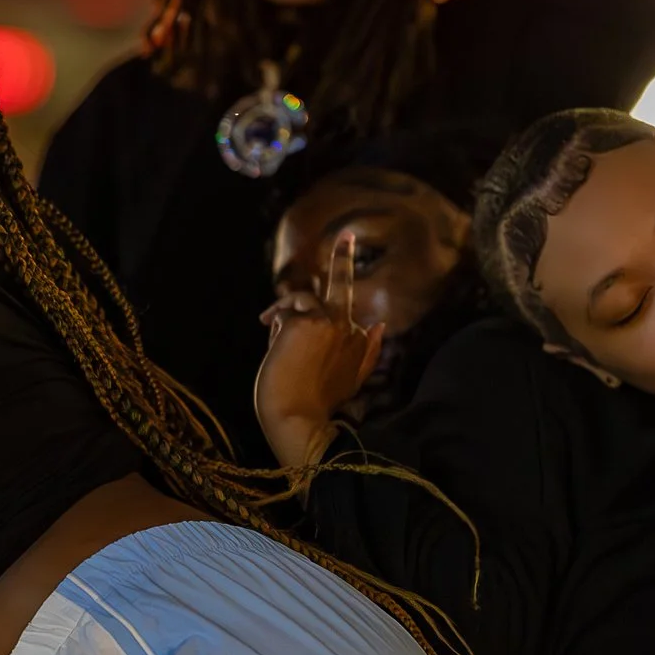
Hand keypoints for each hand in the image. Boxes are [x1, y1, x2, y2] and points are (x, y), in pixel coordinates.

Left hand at [255, 232, 384, 470]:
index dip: (344, 278)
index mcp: (358, 340)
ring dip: (284, 317)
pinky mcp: (305, 321)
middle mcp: (348, 327)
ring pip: (300, 303)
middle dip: (344, 256)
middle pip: (338, 287)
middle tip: (348, 235)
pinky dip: (275, 324)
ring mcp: (328, 322)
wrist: (298, 419)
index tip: (351, 245)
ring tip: (273, 340)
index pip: (350, 307)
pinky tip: (273, 342)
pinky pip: (284, 312)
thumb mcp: (348, 380)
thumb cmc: (317, 405)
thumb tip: (381, 324)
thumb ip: (366, 352)